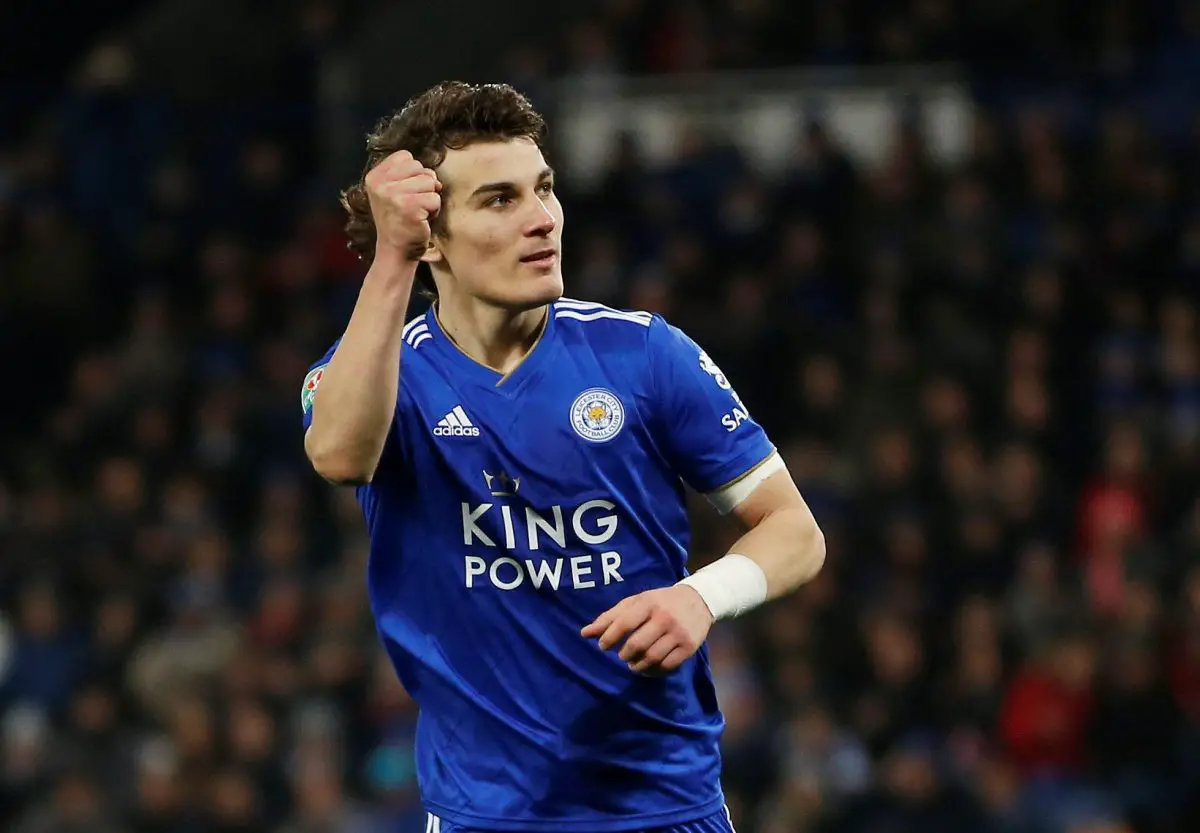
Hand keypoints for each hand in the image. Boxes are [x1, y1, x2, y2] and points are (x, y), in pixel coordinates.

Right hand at [364, 150, 441, 260]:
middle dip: (423, 186)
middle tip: (412, 205)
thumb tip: (433, 176)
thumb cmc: (399, 220)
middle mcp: (381, 185)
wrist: (395, 251)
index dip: (413, 173)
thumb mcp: (392, 192)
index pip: (405, 156)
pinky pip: (435, 198)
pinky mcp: (410, 208)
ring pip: (429, 182)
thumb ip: (407, 175)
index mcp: (374, 177)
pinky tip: (422, 220)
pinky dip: (434, 210)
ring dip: (430, 199)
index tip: (405, 192)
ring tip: (417, 212)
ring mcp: (394, 196)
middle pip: (419, 168)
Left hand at [581, 585, 714, 675]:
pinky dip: (653, 671)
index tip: (603, 646)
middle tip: (622, 655)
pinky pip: (667, 666)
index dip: (610, 637)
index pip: (624, 623)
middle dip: (625, 654)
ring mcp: (678, 633)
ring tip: (633, 663)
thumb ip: (610, 617)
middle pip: (637, 644)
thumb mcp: (635, 602)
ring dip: (637, 665)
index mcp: (648, 603)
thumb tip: (584, 633)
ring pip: (652, 658)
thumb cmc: (660, 601)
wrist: (698, 600)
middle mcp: (664, 618)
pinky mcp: (689, 647)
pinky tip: (647, 667)